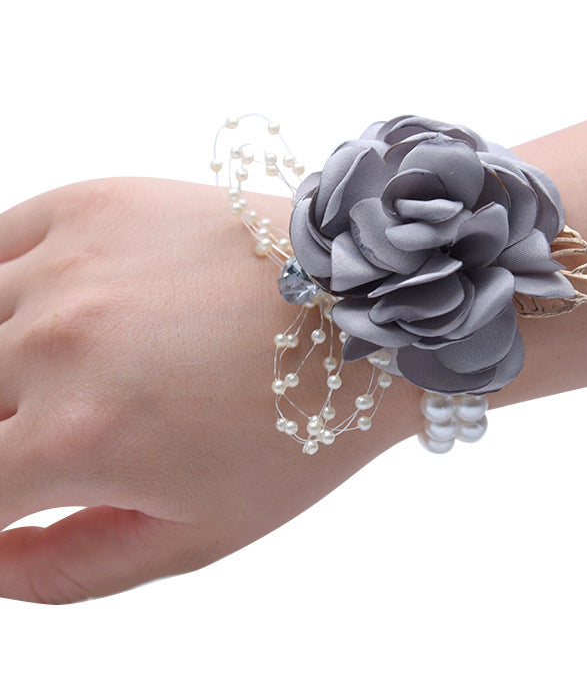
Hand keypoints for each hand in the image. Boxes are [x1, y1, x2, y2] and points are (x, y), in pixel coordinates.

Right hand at [0, 178, 415, 602]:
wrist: (364, 313)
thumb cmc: (300, 426)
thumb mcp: (200, 533)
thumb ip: (72, 566)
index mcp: (76, 439)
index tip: (21, 490)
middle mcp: (55, 344)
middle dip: (4, 432)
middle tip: (58, 430)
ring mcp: (70, 265)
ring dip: (4, 365)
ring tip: (71, 375)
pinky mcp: (94, 205)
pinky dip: (1, 288)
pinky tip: (45, 311)